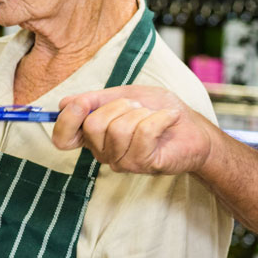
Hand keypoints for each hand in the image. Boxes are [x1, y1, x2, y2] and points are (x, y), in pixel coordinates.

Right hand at [53, 85, 217, 175]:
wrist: (193, 128)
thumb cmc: (160, 110)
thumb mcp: (126, 94)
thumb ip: (96, 99)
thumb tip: (65, 104)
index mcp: (95, 135)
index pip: (63, 139)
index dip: (67, 120)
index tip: (82, 104)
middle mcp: (104, 152)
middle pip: (92, 125)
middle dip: (119, 105)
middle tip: (138, 107)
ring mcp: (122, 162)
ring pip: (118, 129)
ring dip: (141, 113)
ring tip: (154, 116)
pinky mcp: (143, 164)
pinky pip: (143, 133)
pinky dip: (159, 118)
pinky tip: (169, 119)